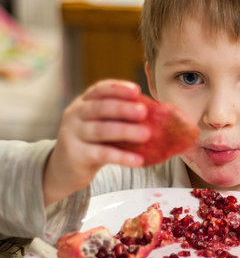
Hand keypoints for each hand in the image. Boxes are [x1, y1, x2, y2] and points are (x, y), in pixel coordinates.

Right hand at [43, 80, 150, 205]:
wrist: (65, 168)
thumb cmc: (93, 142)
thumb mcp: (101, 124)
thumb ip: (119, 117)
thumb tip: (155, 114)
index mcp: (83, 102)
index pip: (100, 90)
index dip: (118, 89)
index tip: (137, 90)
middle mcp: (75, 115)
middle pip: (100, 108)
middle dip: (123, 108)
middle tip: (144, 111)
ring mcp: (72, 134)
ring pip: (101, 130)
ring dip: (125, 131)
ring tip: (146, 134)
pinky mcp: (76, 155)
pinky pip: (103, 154)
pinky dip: (123, 157)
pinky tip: (139, 161)